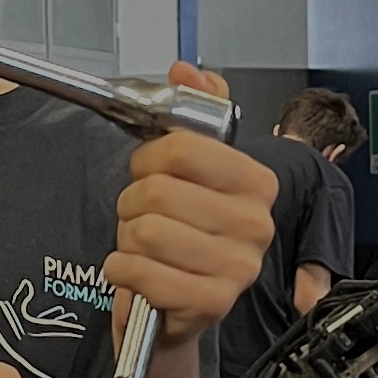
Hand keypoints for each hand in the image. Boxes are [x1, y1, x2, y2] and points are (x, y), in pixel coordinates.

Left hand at [113, 72, 278, 332]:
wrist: (175, 307)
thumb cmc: (180, 237)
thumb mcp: (190, 172)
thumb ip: (193, 113)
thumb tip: (187, 70)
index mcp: (255, 183)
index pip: (183, 149)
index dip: (149, 158)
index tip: (150, 172)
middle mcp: (255, 224)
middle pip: (160, 191)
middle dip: (134, 203)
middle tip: (142, 216)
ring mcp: (237, 267)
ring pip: (147, 231)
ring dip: (128, 238)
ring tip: (143, 245)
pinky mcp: (211, 303)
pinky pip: (141, 271)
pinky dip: (122, 269)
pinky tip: (134, 270)